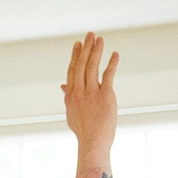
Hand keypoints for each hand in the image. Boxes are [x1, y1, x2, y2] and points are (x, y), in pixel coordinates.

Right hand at [62, 32, 117, 158]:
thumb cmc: (84, 130)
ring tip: (100, 39)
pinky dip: (112, 64)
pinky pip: (108, 75)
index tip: (78, 44)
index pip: (72, 70)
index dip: (75, 56)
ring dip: (96, 51)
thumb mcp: (71, 112)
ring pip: (92, 67)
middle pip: (81, 65)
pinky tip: (115, 54)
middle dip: (85, 48)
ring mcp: (91, 93)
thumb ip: (67, 96)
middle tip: (90, 34)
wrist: (93, 143)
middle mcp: (78, 92)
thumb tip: (62, 85)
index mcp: (70, 95)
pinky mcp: (104, 96)